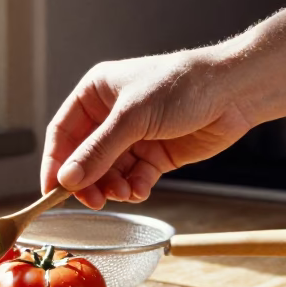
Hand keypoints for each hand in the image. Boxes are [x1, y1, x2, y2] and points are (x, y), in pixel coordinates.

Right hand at [41, 49, 254, 208]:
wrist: (234, 91)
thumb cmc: (181, 85)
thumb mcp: (132, 117)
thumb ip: (98, 151)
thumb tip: (67, 179)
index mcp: (95, 94)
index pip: (63, 132)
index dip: (55, 162)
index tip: (51, 191)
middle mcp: (110, 116)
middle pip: (84, 157)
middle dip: (87, 180)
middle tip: (91, 201)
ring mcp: (133, 136)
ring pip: (108, 171)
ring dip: (111, 186)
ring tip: (122, 192)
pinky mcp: (155, 154)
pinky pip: (134, 178)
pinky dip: (133, 188)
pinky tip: (139, 190)